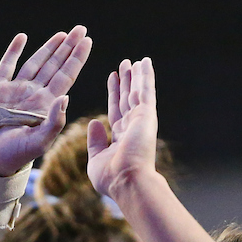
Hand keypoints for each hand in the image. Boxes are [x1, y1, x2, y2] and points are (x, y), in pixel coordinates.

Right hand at [0, 26, 91, 175]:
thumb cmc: (15, 155)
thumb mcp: (39, 142)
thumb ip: (54, 121)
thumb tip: (65, 97)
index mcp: (46, 105)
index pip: (66, 76)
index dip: (77, 58)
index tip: (87, 41)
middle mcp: (33, 94)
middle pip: (55, 66)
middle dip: (68, 48)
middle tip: (81, 29)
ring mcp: (15, 90)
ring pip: (35, 63)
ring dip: (48, 48)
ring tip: (62, 34)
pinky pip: (6, 66)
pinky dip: (13, 51)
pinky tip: (22, 38)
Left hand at [86, 57, 158, 200]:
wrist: (126, 181)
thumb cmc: (111, 178)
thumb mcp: (96, 158)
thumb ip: (95, 141)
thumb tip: (94, 122)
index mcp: (121, 138)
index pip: (116, 110)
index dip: (114, 94)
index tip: (112, 79)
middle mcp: (132, 127)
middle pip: (128, 98)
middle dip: (126, 81)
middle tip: (125, 64)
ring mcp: (140, 120)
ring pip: (138, 92)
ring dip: (136, 75)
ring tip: (135, 61)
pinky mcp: (146, 115)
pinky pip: (145, 91)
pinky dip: (146, 77)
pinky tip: (145, 63)